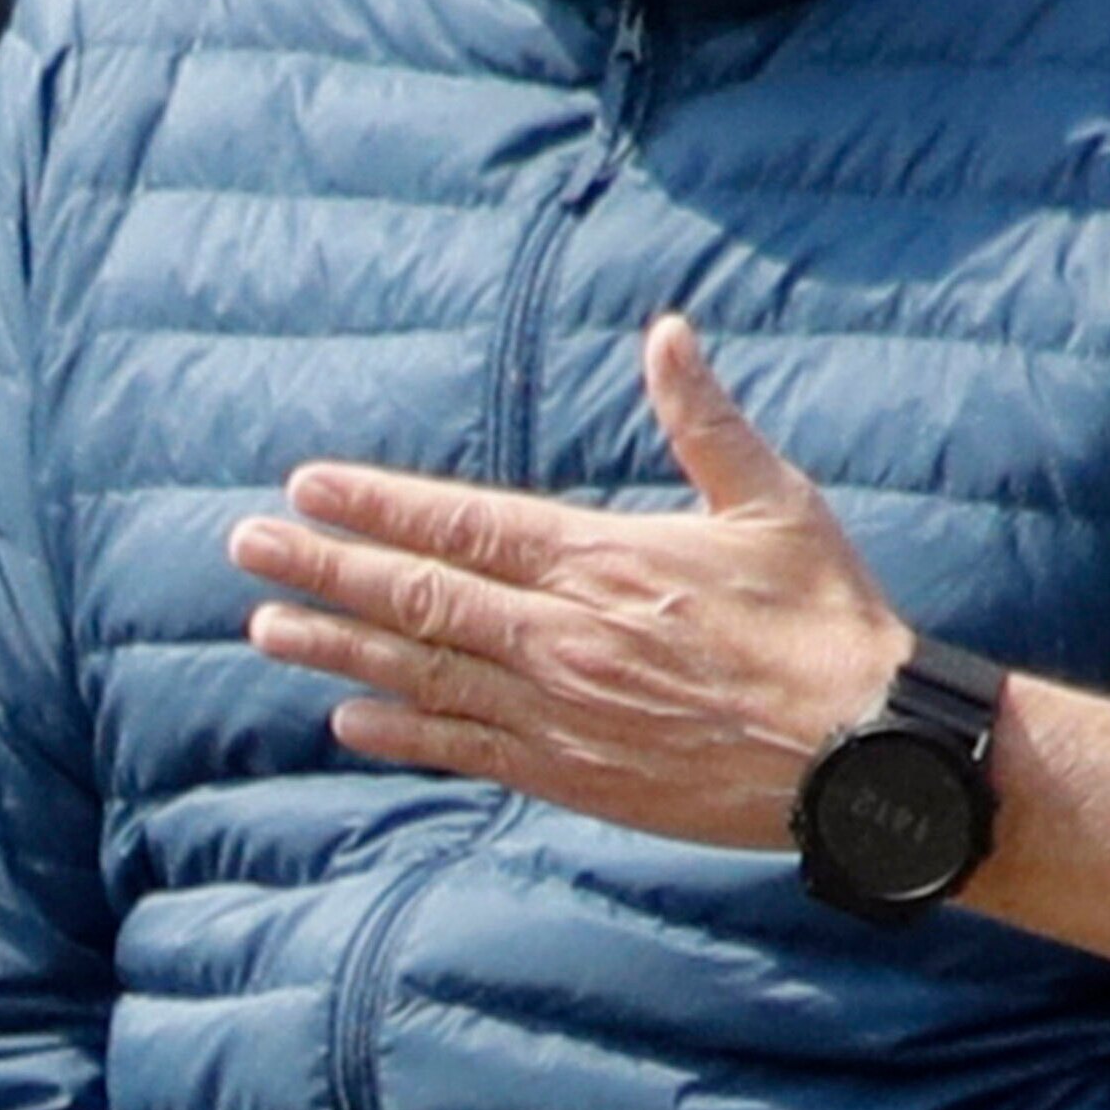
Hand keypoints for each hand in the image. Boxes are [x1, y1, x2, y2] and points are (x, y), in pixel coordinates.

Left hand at [233, 316, 908, 854]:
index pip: (458, 524)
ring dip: (338, 649)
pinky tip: (349, 719)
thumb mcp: (773, 502)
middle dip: (322, 570)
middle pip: (415, 598)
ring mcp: (561, 713)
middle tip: (248, 549)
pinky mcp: (576, 778)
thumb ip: (705, 420)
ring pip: (422, 675)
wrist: (862, 757)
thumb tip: (667, 332)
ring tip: (267, 630)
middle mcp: (562, 636)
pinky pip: (466, 751)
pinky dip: (401, 733)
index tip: (306, 487)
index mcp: (601, 560)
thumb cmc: (826, 621)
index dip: (374, 506)